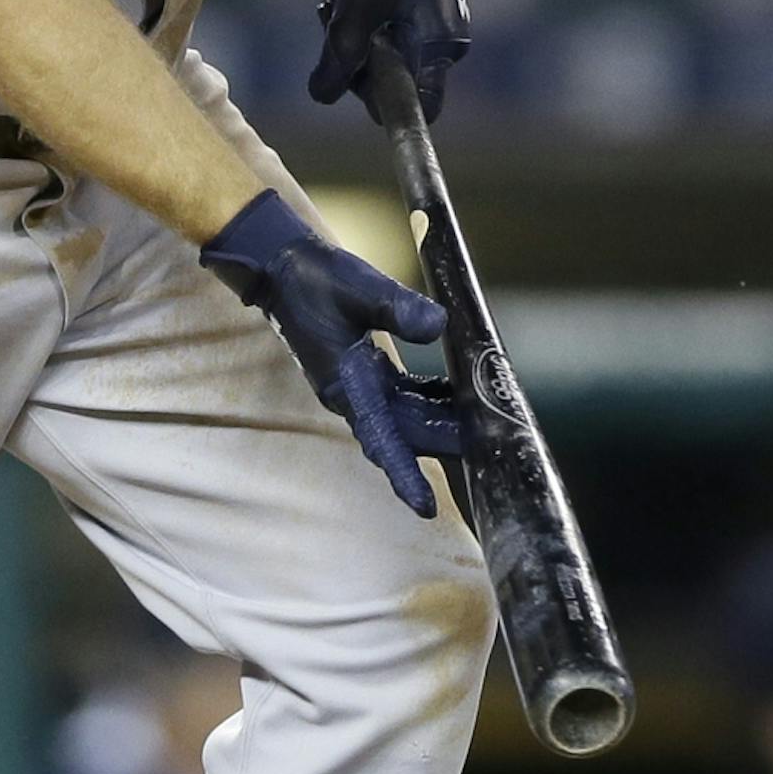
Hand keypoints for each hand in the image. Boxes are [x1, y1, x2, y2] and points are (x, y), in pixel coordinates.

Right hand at [201, 190, 463, 514]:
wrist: (283, 266)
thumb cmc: (312, 278)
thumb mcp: (358, 286)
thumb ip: (398, 307)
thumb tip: (439, 326)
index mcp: (346, 385)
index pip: (380, 440)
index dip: (404, 475)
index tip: (427, 507)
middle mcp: (354, 393)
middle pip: (406, 433)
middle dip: (444, 444)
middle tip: (490, 449)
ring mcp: (360, 384)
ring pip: (409, 416)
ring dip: (443, 420)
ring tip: (485, 421)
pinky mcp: (367, 370)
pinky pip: (406, 395)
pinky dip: (433, 396)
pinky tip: (461, 389)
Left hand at [309, 0, 488, 123]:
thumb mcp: (357, 2)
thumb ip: (341, 53)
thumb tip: (322, 95)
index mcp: (434, 50)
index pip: (420, 109)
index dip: (384, 106)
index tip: (353, 81)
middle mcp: (441, 44)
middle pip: (384, 75)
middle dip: (350, 46)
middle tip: (332, 10)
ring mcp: (432, 24)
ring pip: (375, 42)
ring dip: (348, 15)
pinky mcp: (421, 5)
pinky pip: (381, 17)